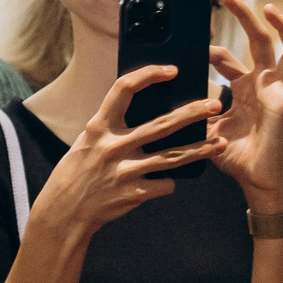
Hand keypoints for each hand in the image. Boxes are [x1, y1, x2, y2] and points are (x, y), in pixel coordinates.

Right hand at [24, 65, 224, 242]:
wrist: (63, 212)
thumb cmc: (75, 173)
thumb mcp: (87, 143)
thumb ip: (112, 129)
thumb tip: (148, 114)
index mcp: (98, 128)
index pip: (124, 89)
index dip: (148, 74)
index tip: (170, 70)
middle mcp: (112, 147)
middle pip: (162, 124)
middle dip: (192, 113)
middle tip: (215, 105)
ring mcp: (124, 171)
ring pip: (173, 157)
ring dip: (200, 150)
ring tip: (219, 143)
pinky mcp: (133, 194)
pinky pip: (163, 185)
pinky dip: (168, 183)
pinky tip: (167, 182)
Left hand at [209, 0, 282, 210]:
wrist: (256, 182)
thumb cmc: (235, 158)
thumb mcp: (206, 131)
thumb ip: (192, 114)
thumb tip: (164, 105)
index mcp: (241, 89)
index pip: (226, 58)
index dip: (210, 49)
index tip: (191, 44)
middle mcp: (261, 84)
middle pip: (256, 41)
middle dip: (243, 16)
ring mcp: (277, 90)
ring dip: (280, 26)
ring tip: (268, 7)